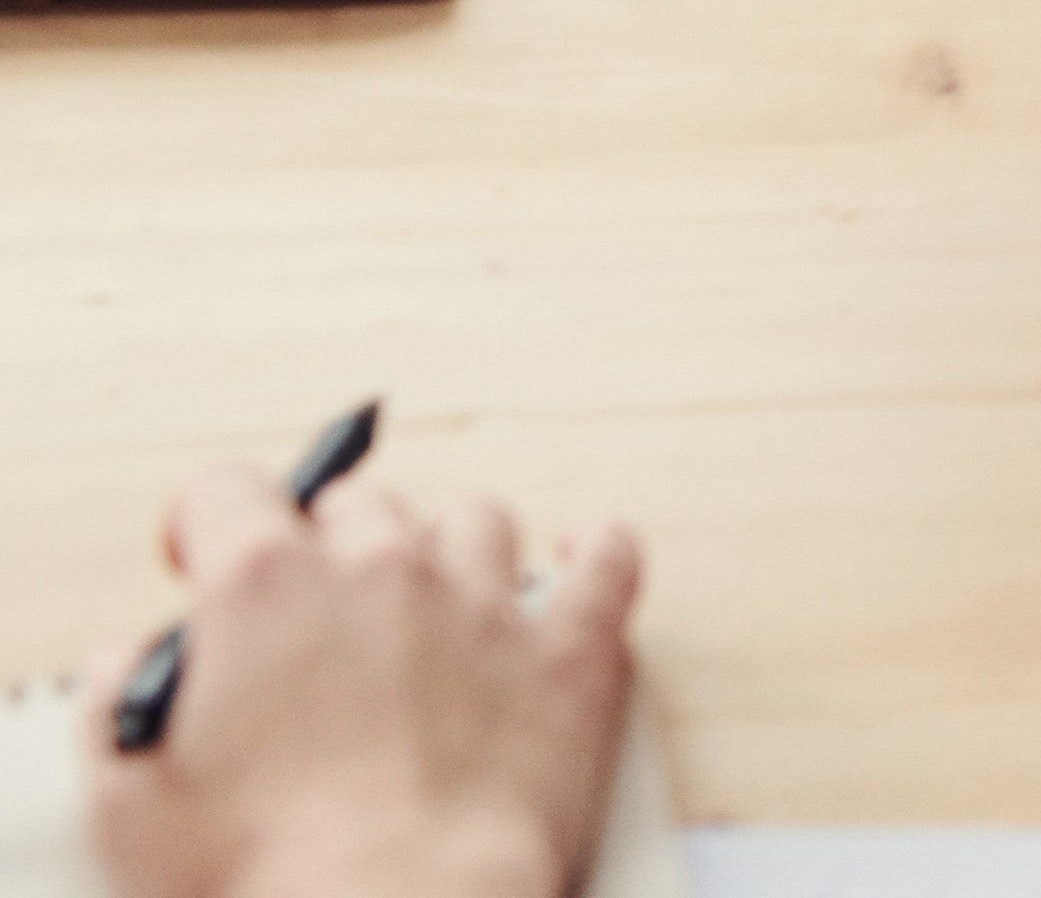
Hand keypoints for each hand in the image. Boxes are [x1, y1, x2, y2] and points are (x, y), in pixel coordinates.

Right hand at [86, 468, 640, 897]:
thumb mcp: (130, 802)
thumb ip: (120, 709)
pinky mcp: (571, 654)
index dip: (205, 522)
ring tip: (434, 604)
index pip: (226, 491)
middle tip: (318, 616)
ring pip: (476, 523)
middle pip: (357, 507)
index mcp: (265, 589)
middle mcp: (382, 570)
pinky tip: (587, 551)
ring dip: (450, 552)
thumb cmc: (260, 877)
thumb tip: (131, 665)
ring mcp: (487, 604)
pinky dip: (599, 550)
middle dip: (330, 549)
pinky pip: (608, 561)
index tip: (201, 558)